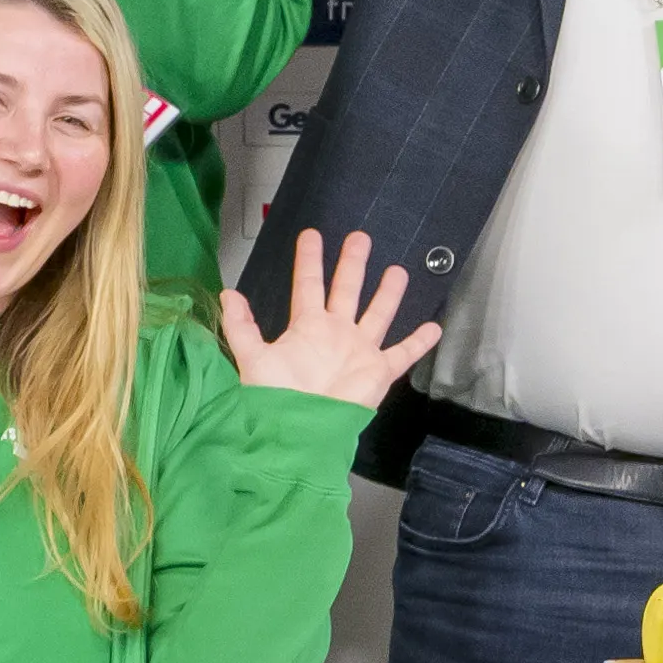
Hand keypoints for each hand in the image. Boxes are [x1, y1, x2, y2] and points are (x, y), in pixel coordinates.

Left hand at [219, 223, 436, 406]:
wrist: (301, 428)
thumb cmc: (276, 395)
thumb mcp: (253, 357)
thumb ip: (240, 326)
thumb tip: (227, 293)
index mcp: (307, 326)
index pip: (308, 284)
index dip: (309, 260)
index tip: (311, 234)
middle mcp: (335, 332)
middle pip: (346, 290)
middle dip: (353, 264)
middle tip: (360, 237)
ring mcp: (359, 350)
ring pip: (377, 314)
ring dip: (388, 293)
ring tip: (398, 270)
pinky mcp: (378, 370)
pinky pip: (403, 353)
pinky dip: (419, 342)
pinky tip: (434, 327)